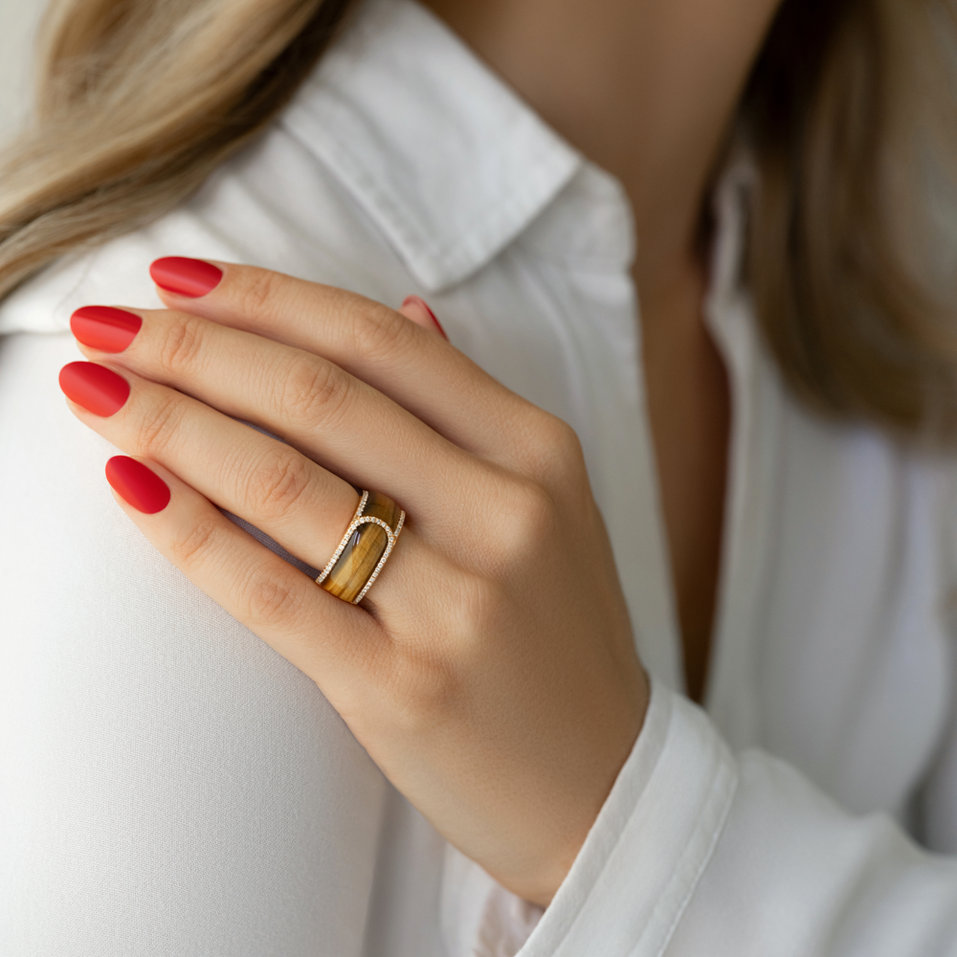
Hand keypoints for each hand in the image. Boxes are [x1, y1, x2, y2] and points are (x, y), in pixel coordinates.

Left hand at [58, 257, 649, 907]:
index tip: (175, 276)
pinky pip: (273, 591)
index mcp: (538, 452)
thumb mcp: (547, 505)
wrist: (600, 780)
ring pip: (285, 482)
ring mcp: (458, 603)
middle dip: (194, 347)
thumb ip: (469, 410)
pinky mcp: (403, 687)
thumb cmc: (559, 636)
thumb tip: (408, 312)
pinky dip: (190, 531)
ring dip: (169, 423)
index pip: (380, 342)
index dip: (266, 297)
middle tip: (104, 323)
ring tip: (93, 390)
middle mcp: (505, 512)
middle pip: (321, 397)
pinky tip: (130, 486)